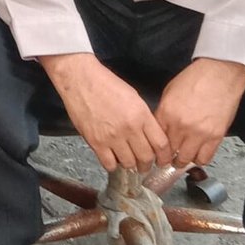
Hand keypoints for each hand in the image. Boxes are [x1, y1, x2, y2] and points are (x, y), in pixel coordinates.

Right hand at [40, 52, 171, 172]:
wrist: (81, 79)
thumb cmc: (106, 84)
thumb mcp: (134, 97)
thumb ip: (144, 118)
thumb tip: (150, 136)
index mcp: (141, 115)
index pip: (161, 144)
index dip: (164, 156)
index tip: (162, 159)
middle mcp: (129, 128)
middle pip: (146, 158)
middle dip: (147, 164)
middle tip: (145, 164)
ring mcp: (112, 137)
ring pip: (129, 164)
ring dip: (130, 165)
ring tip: (128, 161)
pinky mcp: (95, 142)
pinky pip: (109, 164)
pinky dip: (113, 165)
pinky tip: (112, 158)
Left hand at [154, 59, 244, 168]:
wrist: (219, 73)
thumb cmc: (196, 78)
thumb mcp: (169, 92)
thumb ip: (163, 113)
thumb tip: (161, 129)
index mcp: (167, 113)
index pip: (156, 141)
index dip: (156, 149)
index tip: (156, 154)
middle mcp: (181, 126)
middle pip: (169, 153)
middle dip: (167, 158)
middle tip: (168, 159)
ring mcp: (199, 133)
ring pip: (186, 160)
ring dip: (183, 160)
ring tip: (182, 158)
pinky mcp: (215, 137)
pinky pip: (204, 158)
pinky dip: (199, 159)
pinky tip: (197, 154)